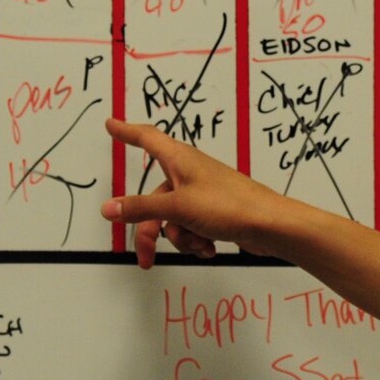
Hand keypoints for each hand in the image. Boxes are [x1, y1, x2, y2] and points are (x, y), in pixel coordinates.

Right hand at [100, 118, 293, 267]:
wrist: (269, 226)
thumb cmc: (232, 205)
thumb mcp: (177, 207)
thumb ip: (140, 208)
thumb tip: (110, 208)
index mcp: (179, 159)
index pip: (146, 138)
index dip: (126, 131)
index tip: (112, 124)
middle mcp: (188, 173)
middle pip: (153, 199)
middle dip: (150, 229)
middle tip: (145, 255)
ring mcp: (200, 194)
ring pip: (171, 218)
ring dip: (180, 238)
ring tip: (198, 242)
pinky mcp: (212, 212)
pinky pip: (190, 228)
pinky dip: (195, 240)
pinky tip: (209, 246)